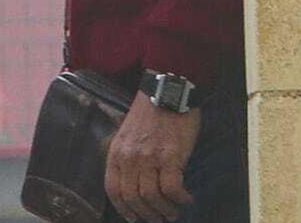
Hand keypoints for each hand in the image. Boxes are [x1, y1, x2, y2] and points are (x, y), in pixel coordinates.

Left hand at [105, 92, 199, 221]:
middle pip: (133, 198)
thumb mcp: (128, 135)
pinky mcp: (170, 155)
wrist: (169, 90)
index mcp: (117, 153)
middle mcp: (130, 157)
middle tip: (159, 219)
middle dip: (147, 215)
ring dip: (164, 210)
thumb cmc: (151, 112)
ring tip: (173, 213)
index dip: (124, 209)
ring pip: (152, 197)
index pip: (114, 191)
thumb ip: (128, 158)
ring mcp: (149, 157)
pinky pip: (172, 188)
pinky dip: (179, 198)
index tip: (135, 218)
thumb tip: (137, 185)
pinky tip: (186, 198)